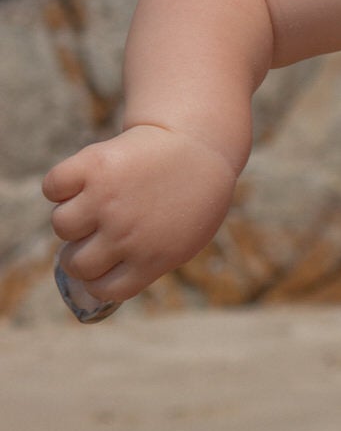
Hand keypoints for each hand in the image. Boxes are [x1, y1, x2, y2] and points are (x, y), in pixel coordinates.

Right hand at [42, 123, 238, 304]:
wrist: (197, 141)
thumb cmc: (190, 196)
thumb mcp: (183, 241)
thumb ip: (146, 263)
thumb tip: (99, 282)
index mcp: (150, 258)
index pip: (102, 289)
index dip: (97, 279)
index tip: (101, 265)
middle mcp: (125, 232)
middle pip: (76, 263)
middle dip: (79, 253)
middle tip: (92, 235)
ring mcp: (106, 198)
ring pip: (61, 225)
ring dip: (73, 216)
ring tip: (94, 202)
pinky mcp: (92, 165)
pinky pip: (53, 187)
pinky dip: (61, 185)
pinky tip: (83, 180)